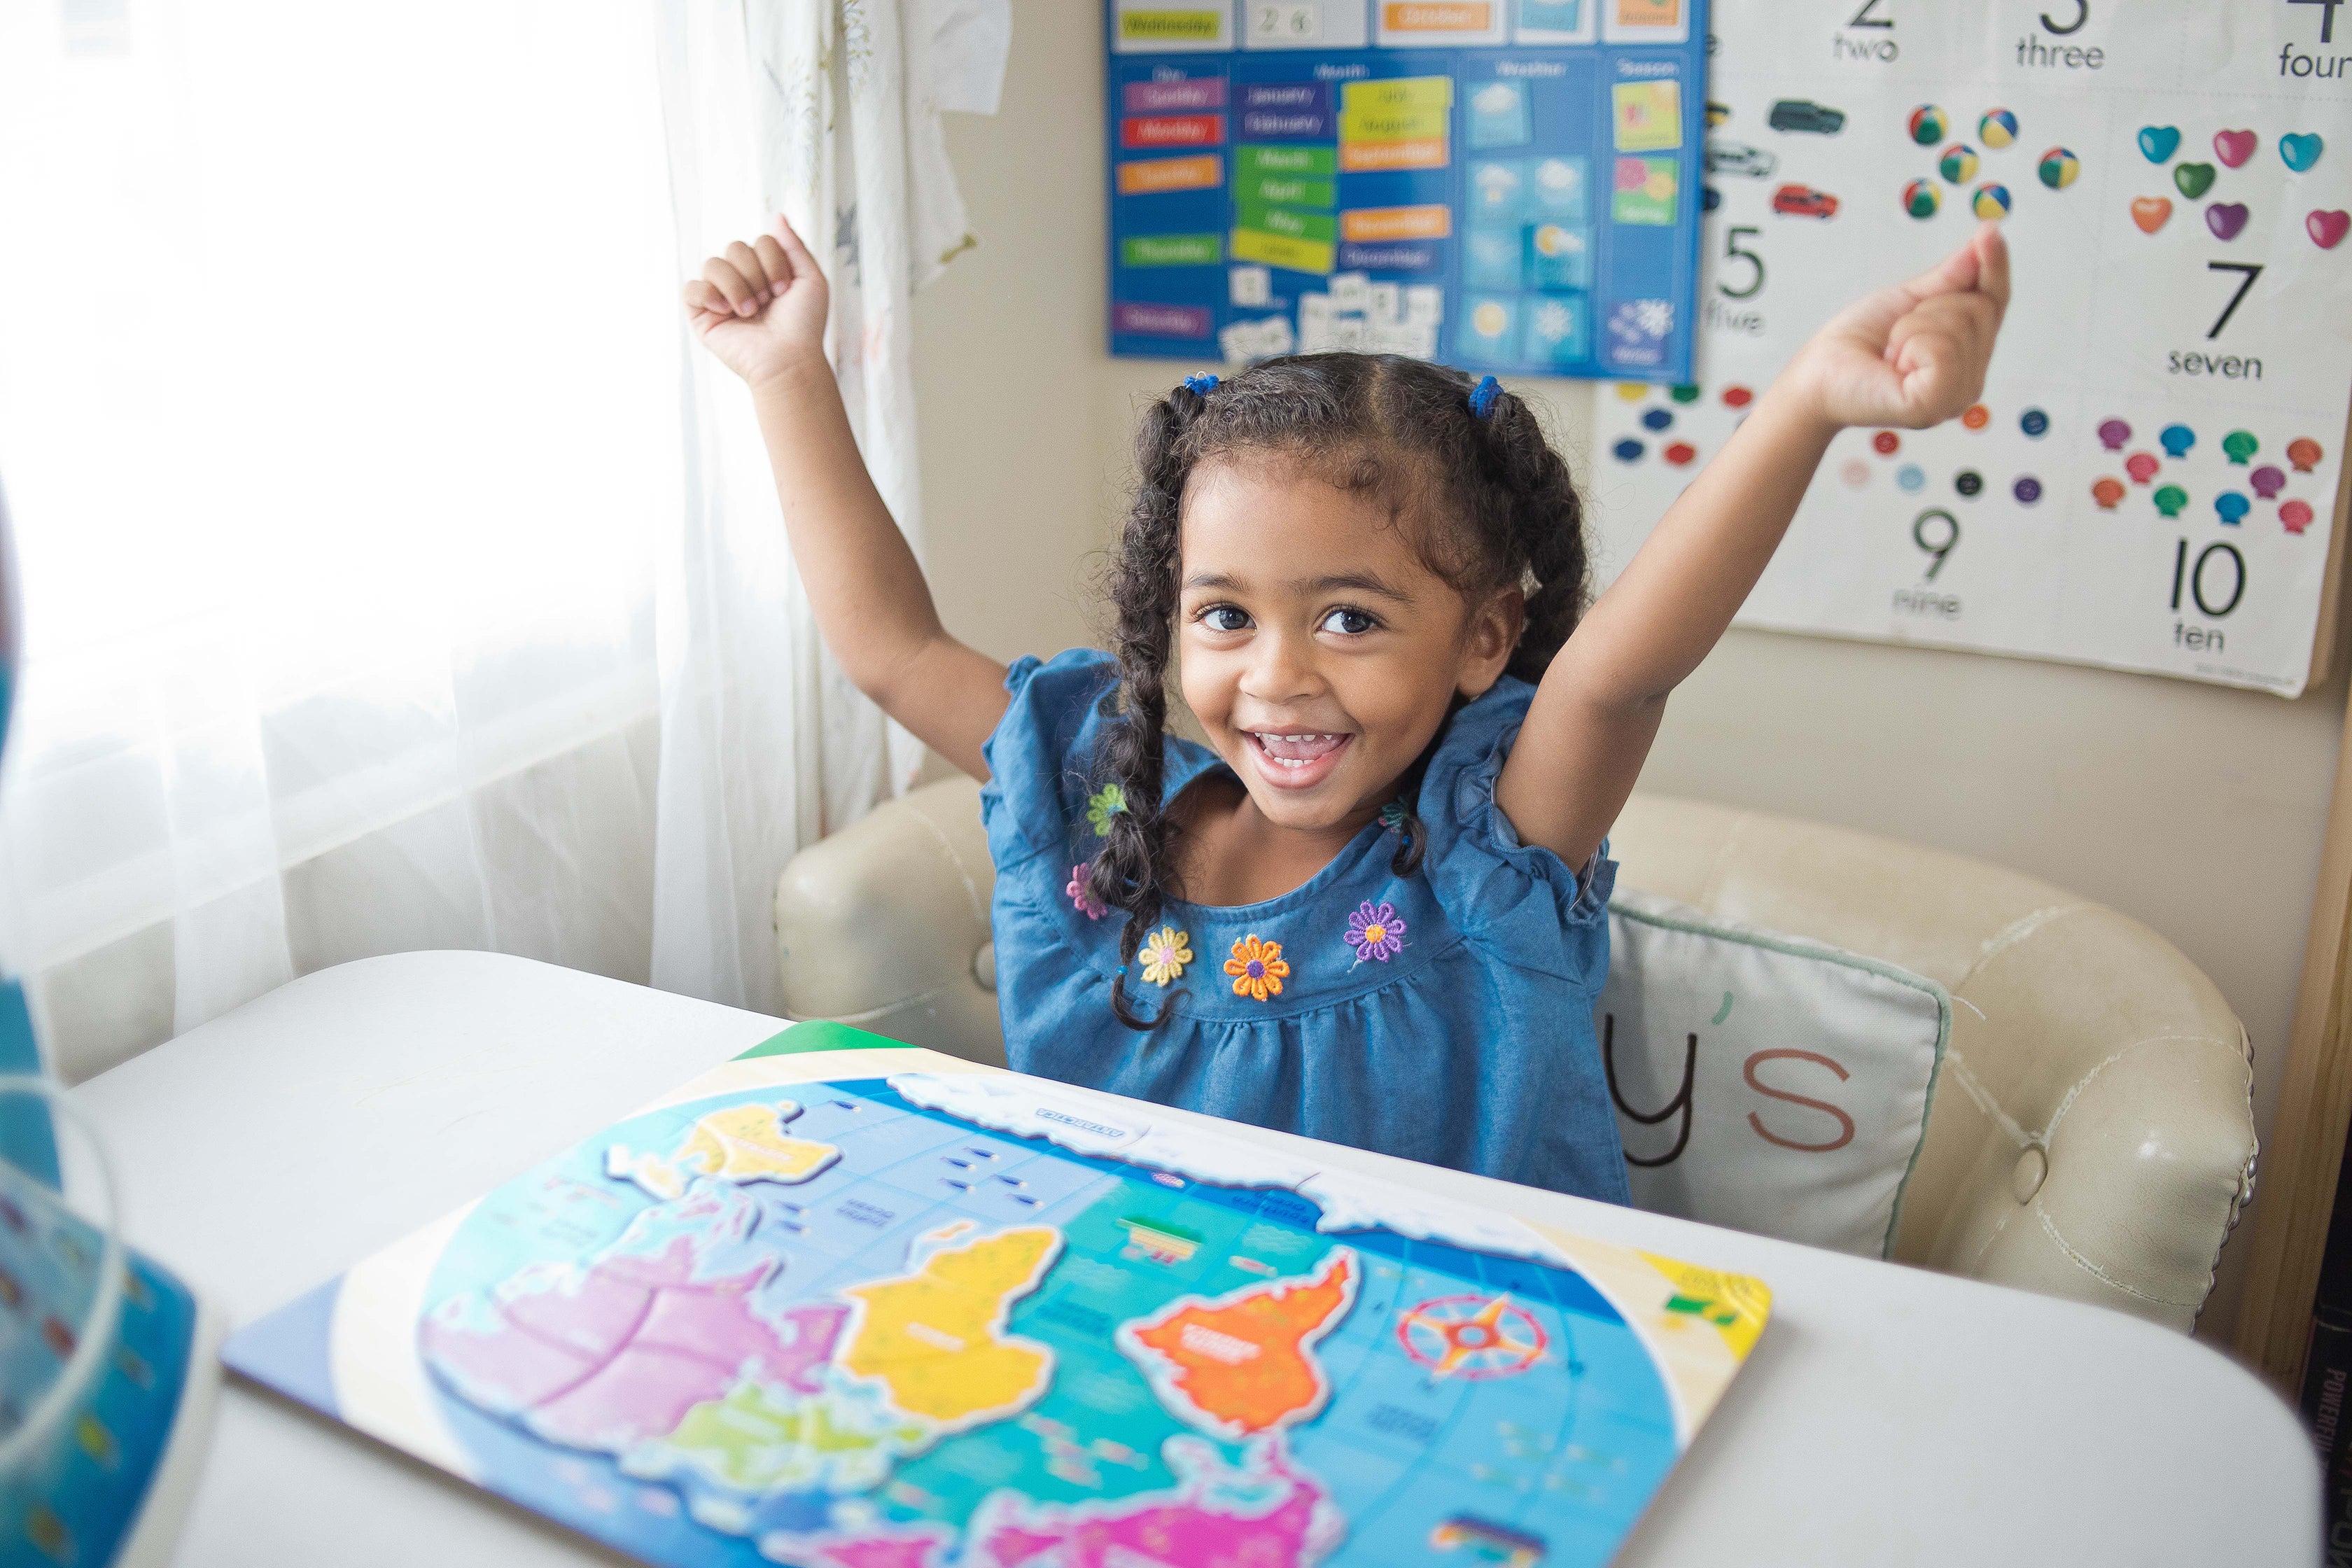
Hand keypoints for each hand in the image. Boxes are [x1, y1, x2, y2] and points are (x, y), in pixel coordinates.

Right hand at [681, 214, 829, 389]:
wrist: (788, 359)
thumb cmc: (803, 325)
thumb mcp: (810, 278)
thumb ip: (793, 245)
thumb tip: (778, 215)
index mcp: (763, 270)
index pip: (759, 241)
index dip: (773, 262)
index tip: (784, 291)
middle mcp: (740, 280)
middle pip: (735, 247)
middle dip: (755, 274)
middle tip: (768, 302)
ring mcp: (719, 297)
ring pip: (713, 264)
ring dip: (737, 287)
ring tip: (750, 312)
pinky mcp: (702, 315)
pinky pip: (691, 288)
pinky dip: (709, 294)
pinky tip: (725, 310)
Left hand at [1788, 223, 2009, 430]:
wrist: (1817, 373)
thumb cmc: (1858, 343)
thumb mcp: (1909, 300)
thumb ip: (1950, 277)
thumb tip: (1985, 239)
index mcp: (1968, 353)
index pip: (1995, 301)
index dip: (1994, 265)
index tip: (1989, 232)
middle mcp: (1970, 378)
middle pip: (1980, 309)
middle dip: (1929, 307)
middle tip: (1896, 333)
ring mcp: (1956, 395)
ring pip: (1962, 325)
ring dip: (1912, 328)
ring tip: (1890, 352)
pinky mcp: (1935, 404)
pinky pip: (1942, 349)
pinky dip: (1909, 345)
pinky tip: (1892, 366)